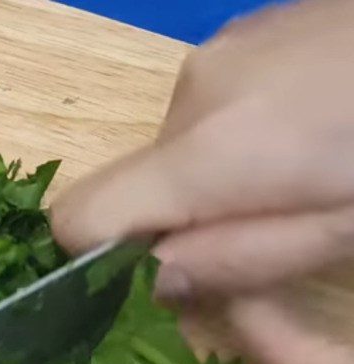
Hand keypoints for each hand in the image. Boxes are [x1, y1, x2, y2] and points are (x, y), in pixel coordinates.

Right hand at [51, 0, 353, 363]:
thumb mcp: (339, 232)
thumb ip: (234, 262)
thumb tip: (150, 279)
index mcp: (208, 153)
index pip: (78, 218)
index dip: (95, 260)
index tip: (148, 283)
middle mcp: (192, 95)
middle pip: (131, 189)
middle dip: (175, 225)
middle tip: (260, 232)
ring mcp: (215, 55)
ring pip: (168, 154)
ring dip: (207, 182)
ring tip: (293, 174)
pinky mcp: (239, 36)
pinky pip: (200, 113)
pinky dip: (228, 140)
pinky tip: (296, 130)